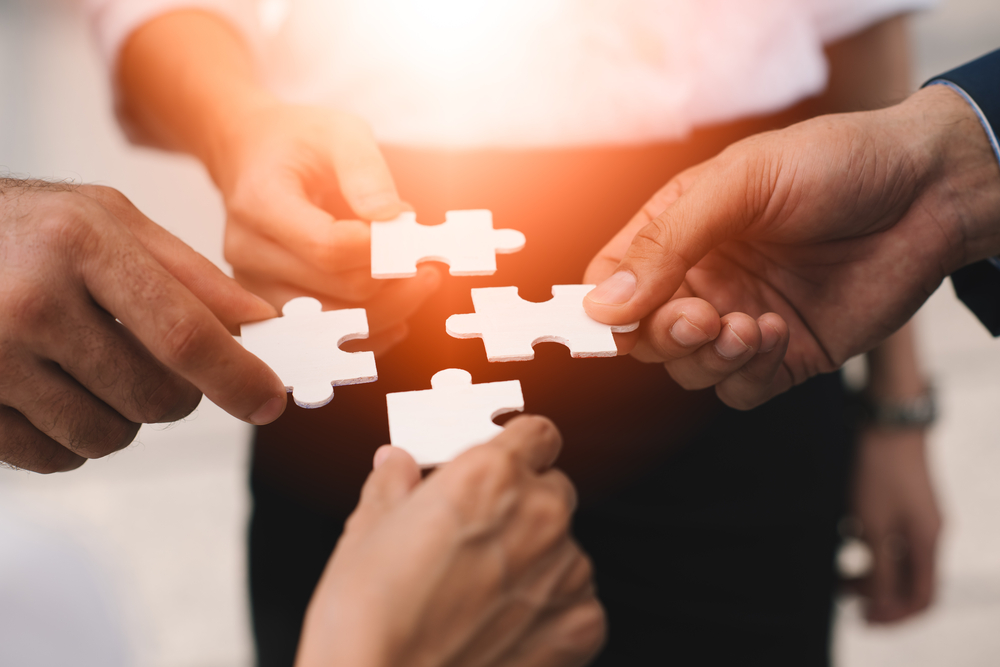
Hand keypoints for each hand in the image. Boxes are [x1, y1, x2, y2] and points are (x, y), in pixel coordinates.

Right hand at [0, 181, 286, 472]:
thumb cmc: (29, 230)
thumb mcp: (110, 222)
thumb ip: (191, 274)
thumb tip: (260, 325)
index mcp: (82, 245)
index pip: (184, 334)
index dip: (237, 378)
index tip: (269, 401)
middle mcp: (32, 304)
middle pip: (154, 398)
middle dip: (175, 395)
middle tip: (153, 363)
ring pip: (108, 437)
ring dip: (120, 417)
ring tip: (88, 367)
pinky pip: (55, 459)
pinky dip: (70, 438)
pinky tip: (50, 391)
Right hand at [210, 102, 441, 352]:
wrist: (250, 156)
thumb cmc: (299, 143)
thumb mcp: (340, 132)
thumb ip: (366, 172)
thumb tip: (393, 219)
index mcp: (259, 203)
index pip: (329, 248)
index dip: (382, 250)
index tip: (414, 234)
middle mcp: (248, 252)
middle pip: (340, 293)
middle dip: (396, 279)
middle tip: (426, 258)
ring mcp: (253, 287)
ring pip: (336, 325)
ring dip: (389, 308)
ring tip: (416, 280)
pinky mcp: (268, 309)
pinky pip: (325, 340)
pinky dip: (369, 332)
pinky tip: (398, 312)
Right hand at [296, 416, 605, 666]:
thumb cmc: (370, 622)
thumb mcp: (366, 533)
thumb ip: (393, 485)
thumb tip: (396, 467)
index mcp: (489, 476)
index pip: (536, 433)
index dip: (517, 447)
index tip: (503, 462)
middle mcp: (538, 515)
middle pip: (553, 488)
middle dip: (522, 505)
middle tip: (476, 537)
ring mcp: (564, 572)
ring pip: (565, 547)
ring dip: (537, 559)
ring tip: (482, 590)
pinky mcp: (580, 625)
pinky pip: (578, 600)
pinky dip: (550, 609)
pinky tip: (504, 624)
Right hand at [583, 85, 999, 407]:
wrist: (932, 190)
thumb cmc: (834, 164)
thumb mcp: (739, 183)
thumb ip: (666, 242)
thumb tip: (601, 306)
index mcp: (678, 233)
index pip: (611, 283)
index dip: (602, 309)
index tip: (611, 321)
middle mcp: (703, 279)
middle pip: (643, 336)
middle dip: (663, 335)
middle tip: (700, 317)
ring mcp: (742, 318)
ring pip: (688, 369)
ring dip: (708, 356)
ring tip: (750, 325)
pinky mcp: (786, 355)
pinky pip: (740, 389)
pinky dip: (748, 373)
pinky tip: (778, 332)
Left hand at [849, 427, 941, 622]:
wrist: (887, 418)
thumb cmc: (878, 471)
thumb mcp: (872, 526)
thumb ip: (878, 569)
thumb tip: (879, 605)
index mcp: (927, 543)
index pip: (922, 598)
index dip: (895, 616)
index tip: (864, 620)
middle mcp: (928, 531)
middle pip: (909, 580)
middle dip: (877, 595)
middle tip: (841, 595)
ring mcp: (917, 514)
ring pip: (896, 558)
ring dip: (869, 570)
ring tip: (836, 572)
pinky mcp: (903, 498)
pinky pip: (889, 535)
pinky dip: (868, 546)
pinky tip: (842, 539)